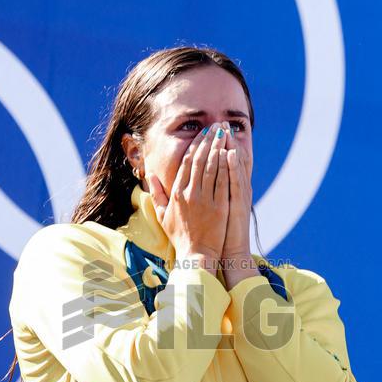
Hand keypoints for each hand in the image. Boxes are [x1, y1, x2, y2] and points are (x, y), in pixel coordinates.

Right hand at [147, 123, 228, 266]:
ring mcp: (205, 199)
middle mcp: (190, 193)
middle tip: (216, 126)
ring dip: (219, 147)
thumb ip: (157, 194)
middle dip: (208, 140)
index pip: (186, 163)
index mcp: (177, 193)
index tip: (202, 133)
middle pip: (200, 160)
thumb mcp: (162, 215)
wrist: (196, 255)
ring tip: (224, 133)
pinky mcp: (220, 206)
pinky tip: (231, 152)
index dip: (195, 145)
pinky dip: (227, 165)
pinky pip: (223, 181)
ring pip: (212, 167)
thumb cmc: (180, 236)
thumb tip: (150, 176)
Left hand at [221, 122, 252, 262]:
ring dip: (231, 147)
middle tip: (222, 123)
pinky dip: (233, 168)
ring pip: (236, 167)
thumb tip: (197, 179)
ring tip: (226, 131)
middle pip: (231, 160)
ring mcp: (238, 196)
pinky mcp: (238, 205)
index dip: (219, 145)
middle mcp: (236, 189)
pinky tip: (229, 154)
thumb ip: (207, 193)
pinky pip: (236, 182)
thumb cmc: (219, 232)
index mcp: (228, 189)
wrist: (230, 251)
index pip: (224, 162)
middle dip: (225, 141)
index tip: (212, 129)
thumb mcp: (215, 209)